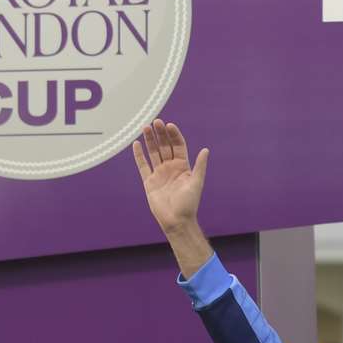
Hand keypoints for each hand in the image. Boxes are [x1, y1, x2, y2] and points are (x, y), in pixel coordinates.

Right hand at [132, 119, 208, 233]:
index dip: (174, 135)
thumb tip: (206, 150)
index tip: (169, 125)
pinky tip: (136, 144)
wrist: (176, 220)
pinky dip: (139, 155)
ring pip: (153, 153)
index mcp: (183, 167)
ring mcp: (159, 173)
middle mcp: (171, 168)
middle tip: (156, 122)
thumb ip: (200, 166)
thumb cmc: (189, 204)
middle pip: (165, 146)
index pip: (178, 146)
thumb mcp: (196, 183)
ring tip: (145, 127)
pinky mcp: (149, 181)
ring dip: (149, 140)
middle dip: (160, 134)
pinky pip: (143, 165)